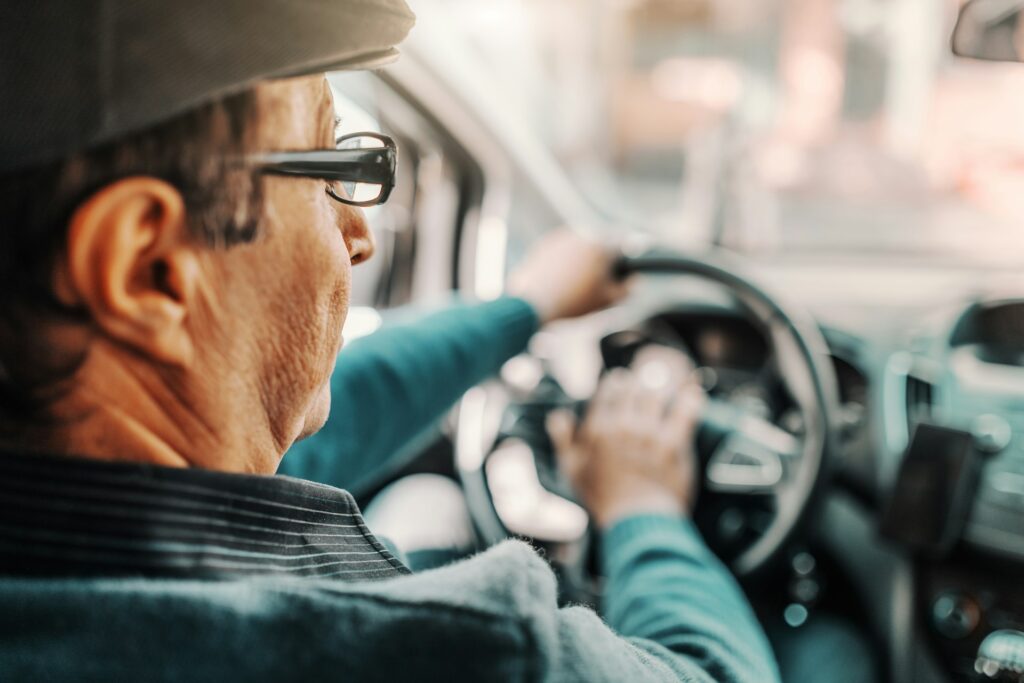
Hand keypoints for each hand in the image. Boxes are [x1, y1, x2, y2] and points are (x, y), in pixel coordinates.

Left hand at [507, 229, 627, 324]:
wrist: (533, 304)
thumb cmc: (573, 302)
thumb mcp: (607, 300)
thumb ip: (626, 288)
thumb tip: (633, 280)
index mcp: (600, 245)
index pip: (622, 244)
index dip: (628, 255)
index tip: (628, 266)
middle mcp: (580, 236)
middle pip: (599, 246)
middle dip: (602, 261)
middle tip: (599, 283)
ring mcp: (559, 240)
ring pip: (579, 249)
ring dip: (582, 261)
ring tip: (577, 286)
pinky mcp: (542, 247)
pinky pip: (560, 254)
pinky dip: (563, 264)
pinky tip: (560, 283)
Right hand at [546, 346, 703, 528]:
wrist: (635, 522)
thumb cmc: (603, 497)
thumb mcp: (573, 470)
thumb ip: (563, 440)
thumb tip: (557, 416)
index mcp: (597, 429)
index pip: (608, 390)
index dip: (616, 382)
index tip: (621, 381)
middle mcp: (622, 426)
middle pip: (634, 386)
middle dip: (639, 381)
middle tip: (644, 382)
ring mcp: (649, 433)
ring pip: (658, 393)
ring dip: (662, 386)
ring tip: (666, 384)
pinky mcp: (674, 443)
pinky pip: (685, 410)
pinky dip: (690, 399)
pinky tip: (693, 395)